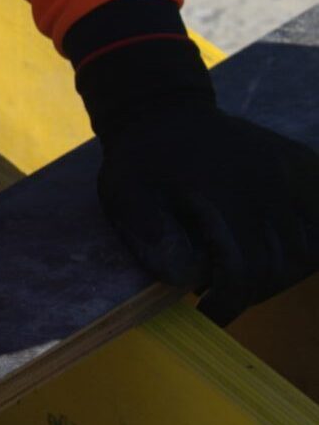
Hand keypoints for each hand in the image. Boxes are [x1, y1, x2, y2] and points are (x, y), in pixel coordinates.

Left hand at [98, 104, 318, 323]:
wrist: (164, 110)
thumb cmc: (140, 160)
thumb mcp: (124, 193)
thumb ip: (146, 230)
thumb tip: (181, 273)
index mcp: (224, 196)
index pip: (244, 272)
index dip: (228, 303)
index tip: (209, 314)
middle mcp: (266, 184)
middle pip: (280, 265)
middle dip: (251, 290)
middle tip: (222, 295)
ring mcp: (290, 171)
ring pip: (307, 247)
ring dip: (280, 270)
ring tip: (246, 274)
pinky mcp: (303, 163)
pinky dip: (307, 240)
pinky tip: (278, 248)